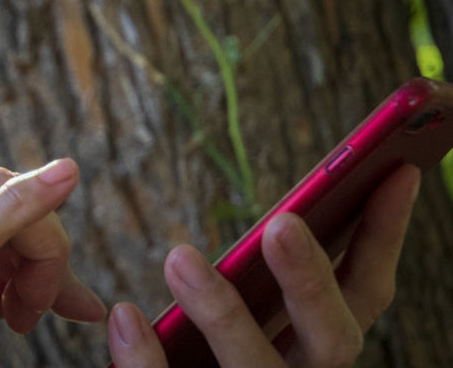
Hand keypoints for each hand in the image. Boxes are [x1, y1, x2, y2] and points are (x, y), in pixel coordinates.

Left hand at [108, 164, 422, 366]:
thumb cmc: (215, 353)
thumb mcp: (254, 313)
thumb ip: (266, 272)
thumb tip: (286, 217)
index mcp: (319, 347)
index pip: (367, 292)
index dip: (385, 237)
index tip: (397, 173)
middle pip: (330, 341)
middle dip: (311, 282)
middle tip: (282, 224)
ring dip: (222, 313)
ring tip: (179, 255)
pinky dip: (148, 357)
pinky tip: (126, 315)